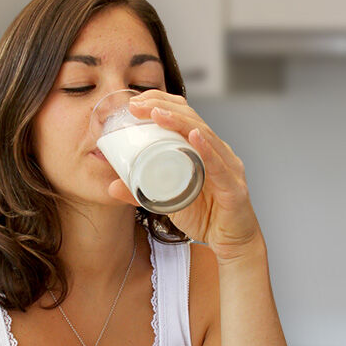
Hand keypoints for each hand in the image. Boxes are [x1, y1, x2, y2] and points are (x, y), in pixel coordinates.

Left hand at [106, 90, 262, 261]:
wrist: (232, 243)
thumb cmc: (206, 217)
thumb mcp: (167, 201)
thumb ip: (142, 193)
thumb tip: (112, 186)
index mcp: (205, 150)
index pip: (185, 116)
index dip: (162, 102)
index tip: (135, 102)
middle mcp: (219, 153)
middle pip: (193, 119)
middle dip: (164, 107)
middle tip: (137, 105)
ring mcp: (229, 168)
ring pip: (205, 136)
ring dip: (179, 122)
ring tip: (156, 114)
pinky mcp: (234, 189)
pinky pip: (219, 167)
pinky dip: (207, 150)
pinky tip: (194, 137)